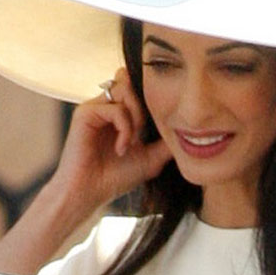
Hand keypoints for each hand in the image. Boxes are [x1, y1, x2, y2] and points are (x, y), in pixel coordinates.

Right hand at [49, 70, 169, 222]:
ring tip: (133, 142)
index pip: (138, 87)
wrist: (88, 193)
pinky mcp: (85, 113)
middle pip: (132, 81)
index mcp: (119, 111)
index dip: (151, 101)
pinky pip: (115, 108)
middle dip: (145, 106)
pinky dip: (124, 128)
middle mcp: (106, 104)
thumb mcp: (151, 158)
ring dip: (136, 116)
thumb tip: (190, 132)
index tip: (154, 131)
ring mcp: (95, 107)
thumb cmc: (115, 178)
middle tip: (143, 136)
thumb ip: (166, 142)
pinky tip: (121, 148)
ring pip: (124, 89)